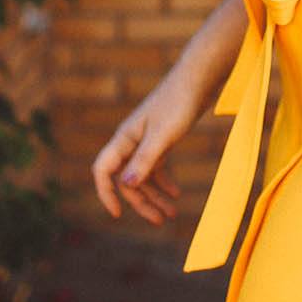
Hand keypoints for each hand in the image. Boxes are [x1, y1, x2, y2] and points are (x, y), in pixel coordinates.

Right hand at [92, 61, 211, 227]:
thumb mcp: (163, 135)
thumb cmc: (179, 103)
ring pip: (143, 176)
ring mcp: (146, 140)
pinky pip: (157, 167)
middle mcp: (131, 141)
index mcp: (125, 138)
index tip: (117, 214)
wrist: (198, 80)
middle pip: (127, 179)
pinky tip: (176, 194)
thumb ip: (145, 160)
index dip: (106, 193)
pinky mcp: (162, 139)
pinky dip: (165, 182)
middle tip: (158, 221)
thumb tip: (126, 185)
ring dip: (154, 196)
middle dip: (140, 202)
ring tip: (171, 214)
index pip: (103, 170)